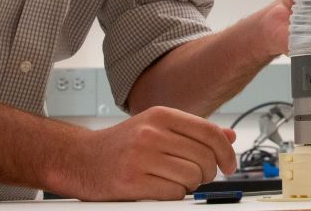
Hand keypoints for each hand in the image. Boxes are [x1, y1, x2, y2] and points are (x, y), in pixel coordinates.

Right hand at [61, 106, 235, 200]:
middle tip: (197, 175)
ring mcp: (141, 157)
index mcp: (161, 115)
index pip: (209, 132)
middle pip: (204, 158)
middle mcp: (152, 133)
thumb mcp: (157, 126)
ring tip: (175, 180)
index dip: (226, 152)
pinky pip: (174, 194)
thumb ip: (193, 130)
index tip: (229, 164)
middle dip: (207, 172)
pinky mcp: (132, 182)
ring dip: (190, 185)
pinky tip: (162, 188)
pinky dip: (174, 195)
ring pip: (192, 177)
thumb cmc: (122, 144)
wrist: (81, 159)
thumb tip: (229, 137)